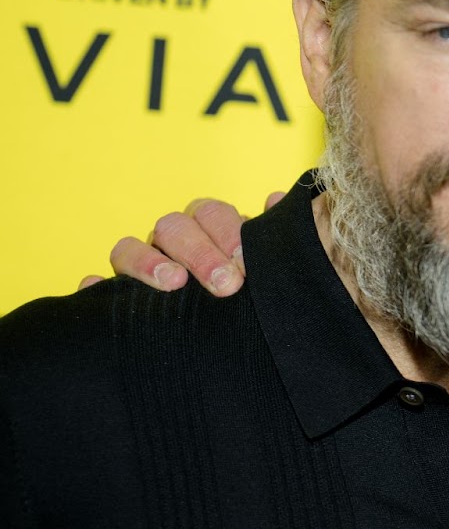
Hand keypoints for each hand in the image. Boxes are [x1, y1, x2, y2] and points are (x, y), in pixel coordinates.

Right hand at [78, 192, 283, 296]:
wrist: (237, 328)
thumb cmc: (252, 285)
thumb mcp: (267, 261)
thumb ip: (271, 235)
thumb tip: (274, 200)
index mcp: (207, 227)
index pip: (210, 213)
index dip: (228, 233)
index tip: (245, 263)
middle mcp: (171, 242)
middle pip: (173, 228)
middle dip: (200, 253)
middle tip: (227, 284)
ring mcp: (140, 267)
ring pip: (127, 249)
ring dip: (146, 262)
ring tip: (173, 283)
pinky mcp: (118, 298)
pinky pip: (96, 290)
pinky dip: (93, 288)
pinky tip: (95, 290)